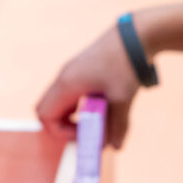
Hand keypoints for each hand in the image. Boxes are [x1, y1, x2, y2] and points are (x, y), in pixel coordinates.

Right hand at [36, 23, 142, 148]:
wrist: (136, 35)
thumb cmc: (126, 65)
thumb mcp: (122, 99)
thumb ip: (117, 126)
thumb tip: (116, 147)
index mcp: (67, 84)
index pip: (45, 116)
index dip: (61, 132)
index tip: (85, 134)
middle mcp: (64, 76)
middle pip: (48, 109)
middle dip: (63, 126)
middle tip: (86, 130)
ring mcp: (72, 71)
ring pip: (59, 101)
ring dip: (72, 115)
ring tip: (96, 119)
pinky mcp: (82, 69)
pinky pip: (70, 92)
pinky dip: (79, 104)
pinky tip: (100, 105)